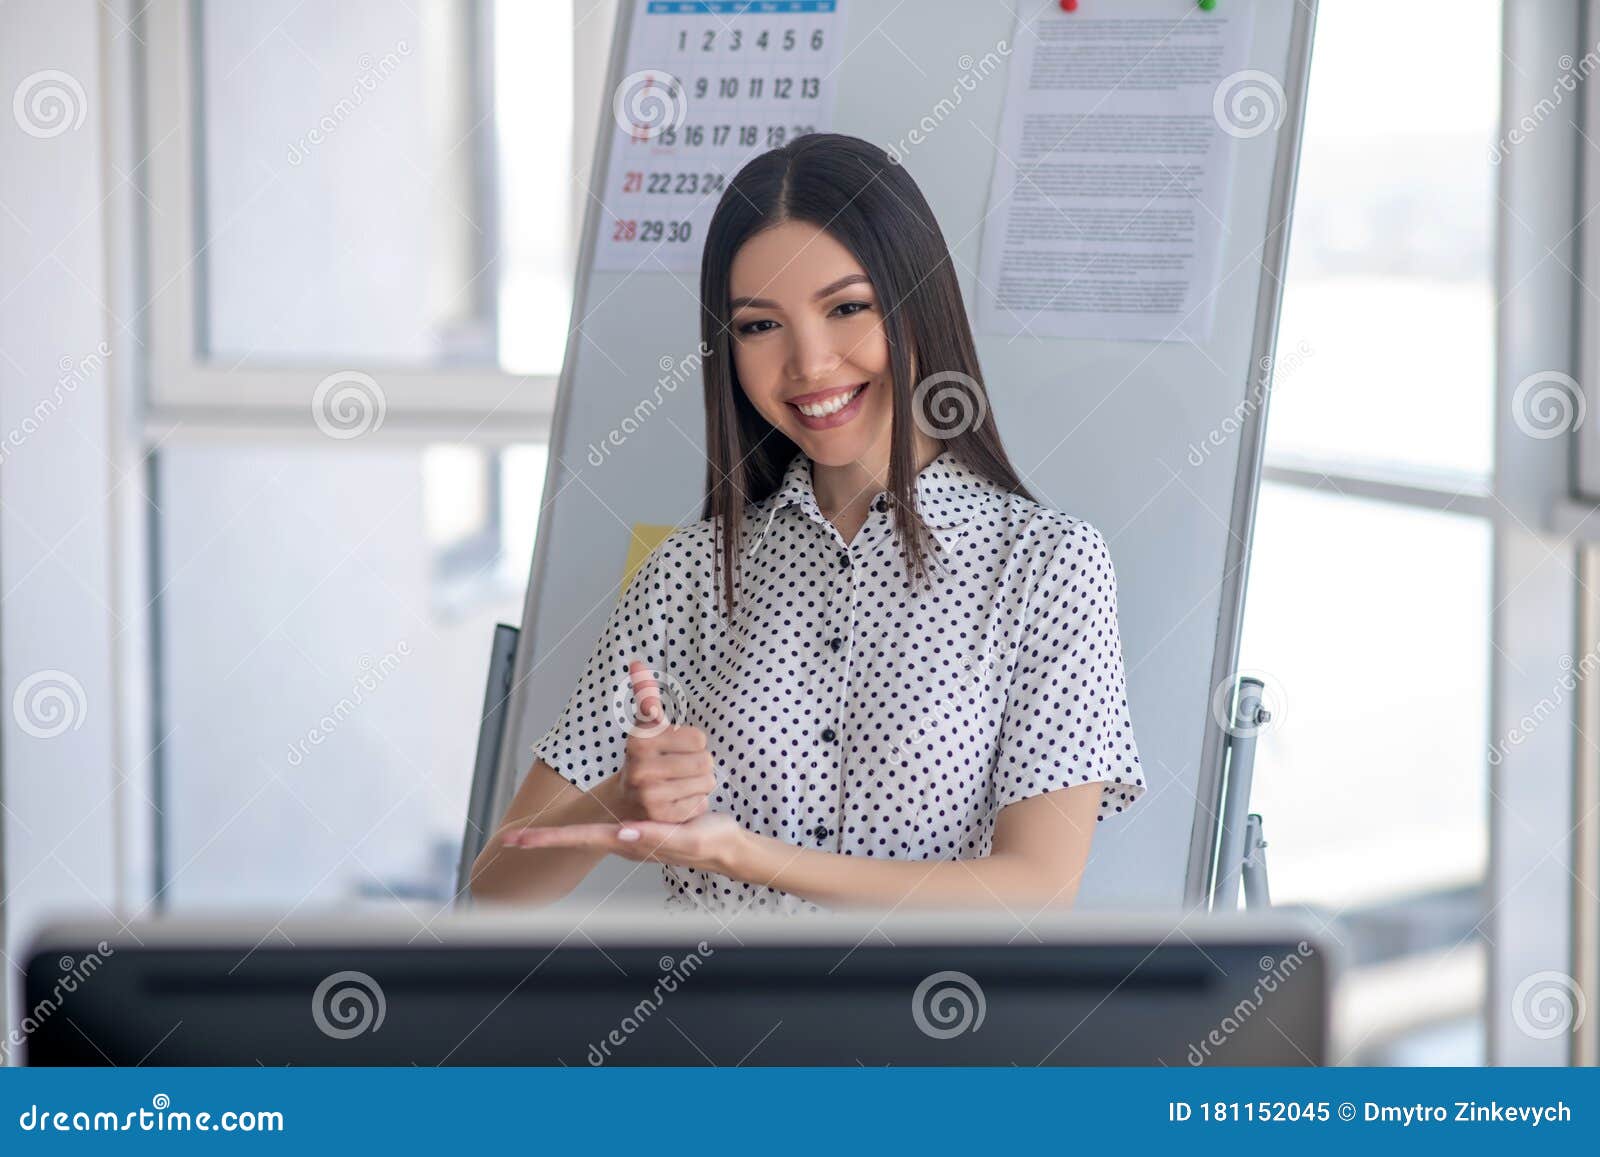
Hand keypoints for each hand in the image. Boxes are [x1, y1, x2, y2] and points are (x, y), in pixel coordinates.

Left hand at [503, 811, 748, 875]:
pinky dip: (582, 829)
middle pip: (575, 839)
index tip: (519, 840)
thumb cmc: (709, 842)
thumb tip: (620, 833)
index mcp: (629, 842)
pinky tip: (578, 829)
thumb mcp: (686, 837)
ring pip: (587, 835)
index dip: (550, 838)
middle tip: (510, 839)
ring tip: (531, 836)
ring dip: (559, 837)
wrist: (726, 848)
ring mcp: (629, 838)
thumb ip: (655, 835)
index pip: (582, 839)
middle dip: (544, 839)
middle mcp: (623, 841)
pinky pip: (605, 828)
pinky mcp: (638, 830)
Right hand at [614, 658, 715, 822]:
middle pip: (706, 761)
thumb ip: (645, 695)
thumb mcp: (645, 728)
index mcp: (640, 741)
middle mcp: (641, 768)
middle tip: (677, 770)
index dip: (691, 743)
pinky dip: (694, 803)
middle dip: (698, 764)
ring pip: (707, 782)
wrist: (623, 803)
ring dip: (699, 784)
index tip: (672, 749)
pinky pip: (701, 803)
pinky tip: (676, 803)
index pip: (698, 738)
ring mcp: (651, 796)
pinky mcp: (663, 819)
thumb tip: (637, 662)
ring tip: (677, 785)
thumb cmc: (644, 759)